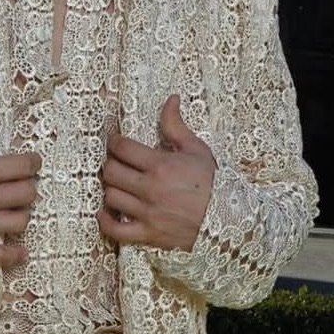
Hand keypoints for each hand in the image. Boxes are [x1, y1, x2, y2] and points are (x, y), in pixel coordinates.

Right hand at [0, 97, 40, 267]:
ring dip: (22, 213)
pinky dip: (13, 256)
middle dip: (28, 185)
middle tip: (20, 182)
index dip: (33, 162)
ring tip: (14, 207)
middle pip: (27, 193)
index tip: (31, 161)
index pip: (24, 166)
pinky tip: (20, 251)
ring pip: (20, 222)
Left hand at [98, 94, 215, 250]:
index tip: (115, 143)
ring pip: (111, 197)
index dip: (114, 142)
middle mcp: (150, 188)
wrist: (228, 219)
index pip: (122, 148)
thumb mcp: (197, 149)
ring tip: (119, 185)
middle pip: (111, 171)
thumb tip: (170, 100)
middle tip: (117, 163)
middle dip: (111, 164)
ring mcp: (147, 212)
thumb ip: (176, 126)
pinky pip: (116, 230)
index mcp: (161, 165)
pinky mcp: (148, 233)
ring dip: (111, 189)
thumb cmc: (213, 183)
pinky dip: (106, 222)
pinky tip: (106, 213)